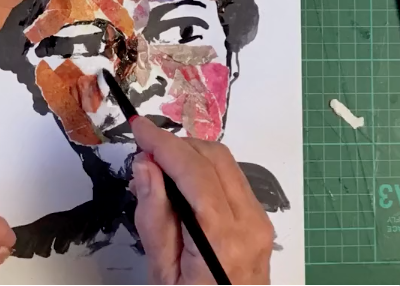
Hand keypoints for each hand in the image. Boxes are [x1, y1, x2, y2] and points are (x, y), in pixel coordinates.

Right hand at [130, 117, 273, 284]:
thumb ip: (154, 215)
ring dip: (190, 156)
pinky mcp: (260, 222)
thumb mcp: (162, 271)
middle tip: (144, 152)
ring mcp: (260, 223)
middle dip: (176, 145)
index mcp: (223, 241)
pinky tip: (180, 185)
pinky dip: (204, 171)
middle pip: (214, 158)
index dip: (163, 143)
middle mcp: (251, 225)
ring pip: (226, 163)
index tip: (139, 127)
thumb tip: (145, 165)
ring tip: (158, 169)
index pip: (194, 171)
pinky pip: (232, 179)